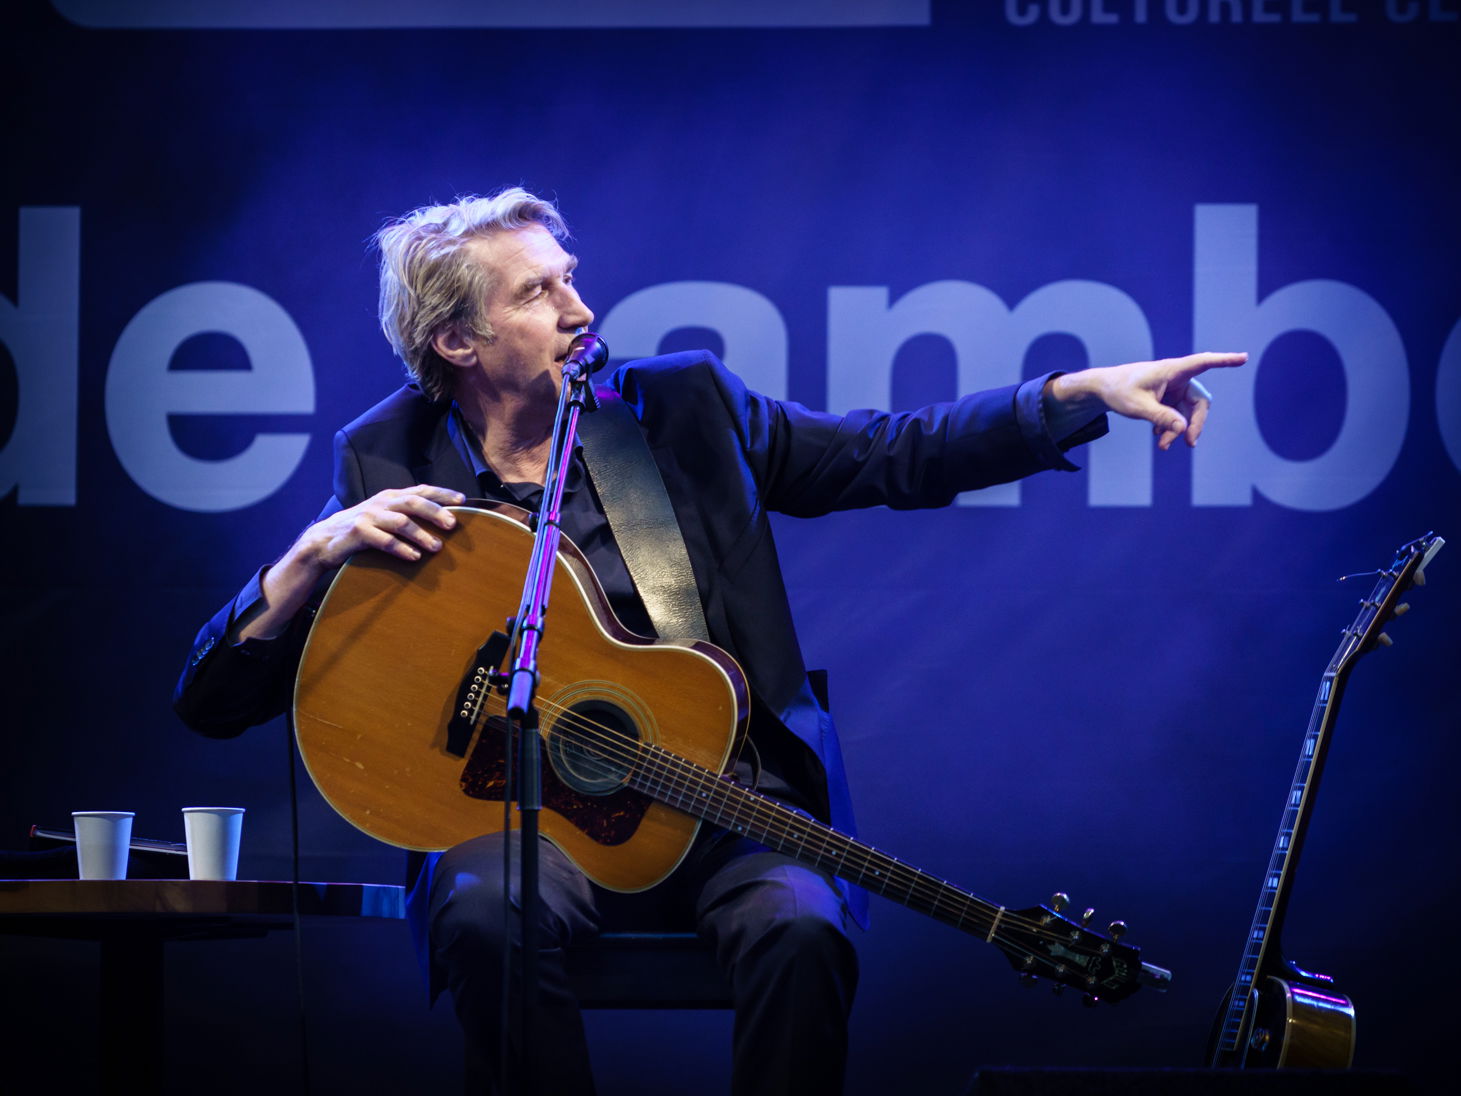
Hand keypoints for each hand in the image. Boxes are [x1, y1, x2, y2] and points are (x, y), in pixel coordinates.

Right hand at [294, 485, 466, 570]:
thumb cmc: (362, 530)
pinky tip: (414, 557)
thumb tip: (442, 522)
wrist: (323, 541)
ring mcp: (369, 516)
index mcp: (391, 497)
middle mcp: (381, 503)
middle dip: (436, 512)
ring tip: (437, 547)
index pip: (421, 490)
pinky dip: (401, 549)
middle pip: (414, 502)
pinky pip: (384, 540)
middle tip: (453, 524)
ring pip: (401, 521)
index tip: (463, 500)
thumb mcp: (385, 517)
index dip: (442, 493)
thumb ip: (407, 516)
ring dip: (421, 535)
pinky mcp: (358, 532)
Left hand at [1050, 351, 1247, 449]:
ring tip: (1162, 445)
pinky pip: (1179, 415)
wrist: (1103, 390)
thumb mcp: (1137, 407)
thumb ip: (1160, 417)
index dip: (1224, 361)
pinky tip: (1158, 435)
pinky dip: (1171, 427)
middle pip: (1199, 401)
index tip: (1244, 358)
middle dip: (1195, 423)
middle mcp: (1177, 377)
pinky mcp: (1169, 398)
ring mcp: (1174, 389)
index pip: (1203, 362)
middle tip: (1189, 443)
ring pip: (1188, 413)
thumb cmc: (1119, 391)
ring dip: (1179, 430)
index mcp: (1172, 370)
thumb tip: (1183, 429)